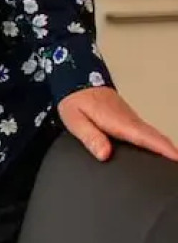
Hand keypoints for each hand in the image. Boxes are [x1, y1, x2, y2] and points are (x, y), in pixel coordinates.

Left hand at [58, 86, 177, 162]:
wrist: (78, 81)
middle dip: (171, 150)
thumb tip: (104, 154)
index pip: (144, 137)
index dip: (162, 149)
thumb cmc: (76, 102)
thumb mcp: (75, 120)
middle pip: (156, 137)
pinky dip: (159, 142)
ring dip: (167, 146)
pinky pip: (148, 132)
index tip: (177, 158)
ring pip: (154, 134)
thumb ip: (90, 137)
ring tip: (175, 161)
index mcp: (117, 121)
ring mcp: (132, 119)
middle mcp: (129, 120)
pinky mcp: (130, 120)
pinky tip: (162, 151)